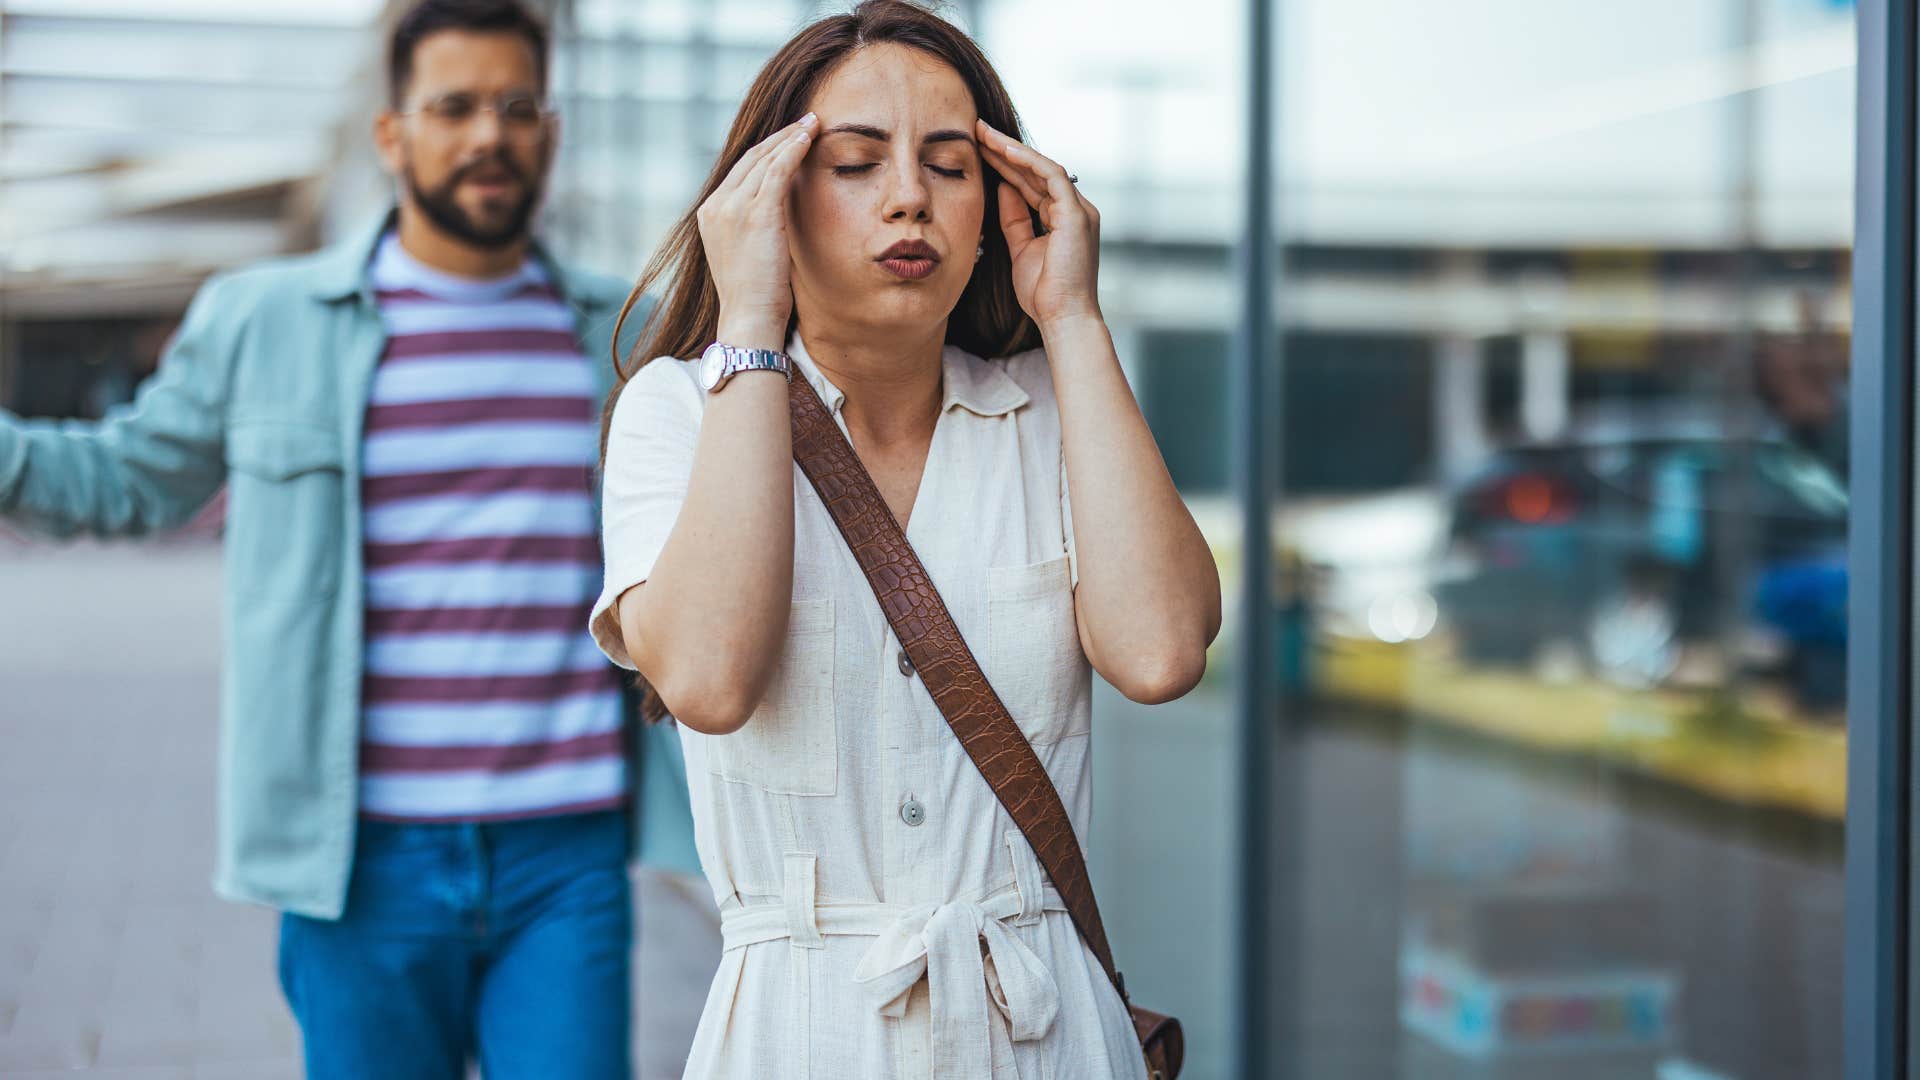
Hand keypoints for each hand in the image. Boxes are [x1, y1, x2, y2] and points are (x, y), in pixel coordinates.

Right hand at [698, 113, 818, 348]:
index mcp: (710, 214)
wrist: (750, 319)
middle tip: (804, 122)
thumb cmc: (756, 297)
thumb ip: (753, 229)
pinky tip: (809, 137)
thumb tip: (777, 219)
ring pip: (764, 159)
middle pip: (750, 159)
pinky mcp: (755, 212)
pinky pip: (777, 169)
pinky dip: (793, 149)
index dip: (765, 153)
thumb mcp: (747, 255)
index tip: (788, 140)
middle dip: (779, 137)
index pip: (739, 172)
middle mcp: (715, 206)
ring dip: (790, 137)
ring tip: (812, 123)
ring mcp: (732, 207)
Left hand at [976, 120, 1102, 332]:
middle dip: (1005, 150)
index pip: (1032, 183)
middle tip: (976, 130)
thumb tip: (1002, 186)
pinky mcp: (1076, 214)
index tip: (977, 150)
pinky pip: (1051, 176)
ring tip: (983, 134)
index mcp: (1063, 219)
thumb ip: (1014, 218)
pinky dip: (1027, 161)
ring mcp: (1079, 210)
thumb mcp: (1021, 248)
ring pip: (1042, 167)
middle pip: (1036, 171)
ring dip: (1011, 149)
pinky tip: (1003, 150)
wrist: (1063, 318)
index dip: (1004, 165)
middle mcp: (1075, 209)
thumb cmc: (1043, 293)